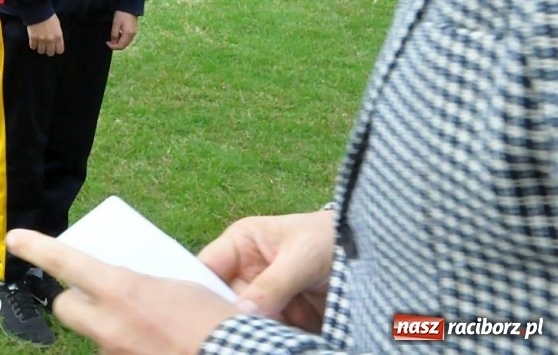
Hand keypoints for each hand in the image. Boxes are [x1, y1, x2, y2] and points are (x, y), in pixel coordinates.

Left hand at [5, 230, 237, 354]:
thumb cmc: (216, 320)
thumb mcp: (178, 285)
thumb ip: (140, 284)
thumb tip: (125, 286)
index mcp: (122, 289)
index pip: (65, 263)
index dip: (36, 248)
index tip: (14, 239)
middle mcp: (111, 324)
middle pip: (66, 308)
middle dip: (72, 300)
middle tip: (92, 295)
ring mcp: (117, 353)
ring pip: (95, 337)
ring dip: (108, 329)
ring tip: (144, 327)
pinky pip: (117, 354)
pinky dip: (129, 348)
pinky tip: (152, 345)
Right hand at [27, 14, 63, 55]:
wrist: (38, 10)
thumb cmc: (49, 16)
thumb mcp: (57, 25)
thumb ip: (57, 34)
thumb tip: (55, 41)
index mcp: (58, 36)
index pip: (60, 50)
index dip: (57, 49)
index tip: (54, 47)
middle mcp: (50, 40)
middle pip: (50, 53)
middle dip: (48, 50)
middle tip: (46, 46)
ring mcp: (41, 39)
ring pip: (41, 51)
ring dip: (40, 48)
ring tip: (39, 44)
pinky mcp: (33, 38)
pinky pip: (33, 47)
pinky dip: (33, 45)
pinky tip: (34, 41)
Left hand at [108, 12, 138, 50]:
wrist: (130, 6)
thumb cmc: (122, 14)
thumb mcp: (116, 24)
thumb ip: (114, 34)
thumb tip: (113, 42)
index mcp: (128, 34)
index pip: (121, 46)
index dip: (113, 46)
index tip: (106, 43)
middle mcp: (133, 35)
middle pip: (124, 45)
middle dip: (116, 45)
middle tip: (109, 41)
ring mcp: (134, 32)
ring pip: (126, 42)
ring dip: (119, 42)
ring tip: (112, 37)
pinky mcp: (134, 30)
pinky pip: (128, 38)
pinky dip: (122, 38)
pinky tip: (117, 34)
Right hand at [197, 211, 333, 331]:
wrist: (379, 254)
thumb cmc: (333, 238)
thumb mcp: (302, 256)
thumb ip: (272, 284)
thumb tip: (239, 312)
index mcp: (241, 245)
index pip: (207, 268)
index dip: (200, 288)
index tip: (204, 311)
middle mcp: (248, 273)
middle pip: (225, 301)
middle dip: (232, 317)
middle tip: (243, 329)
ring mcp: (267, 299)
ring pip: (247, 322)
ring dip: (256, 332)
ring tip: (265, 338)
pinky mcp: (288, 320)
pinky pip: (271, 335)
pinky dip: (274, 341)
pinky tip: (278, 343)